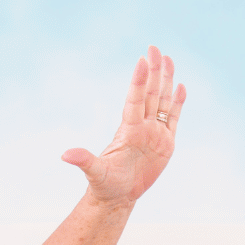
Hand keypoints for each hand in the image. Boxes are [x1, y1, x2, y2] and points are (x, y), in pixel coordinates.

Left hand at [62, 46, 184, 208]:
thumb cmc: (105, 185)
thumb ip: (84, 161)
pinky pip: (173, 118)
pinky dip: (177, 103)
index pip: (135, 100)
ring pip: (162, 101)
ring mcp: (154, 133)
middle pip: (150, 94)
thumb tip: (65, 155)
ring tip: (168, 59)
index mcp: (128, 130)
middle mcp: (142, 126)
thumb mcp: (95, 173)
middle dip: (153, 71)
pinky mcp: (165, 142)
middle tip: (155, 48)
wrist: (118, 196)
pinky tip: (180, 86)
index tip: (141, 61)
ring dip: (166, 80)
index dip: (138, 81)